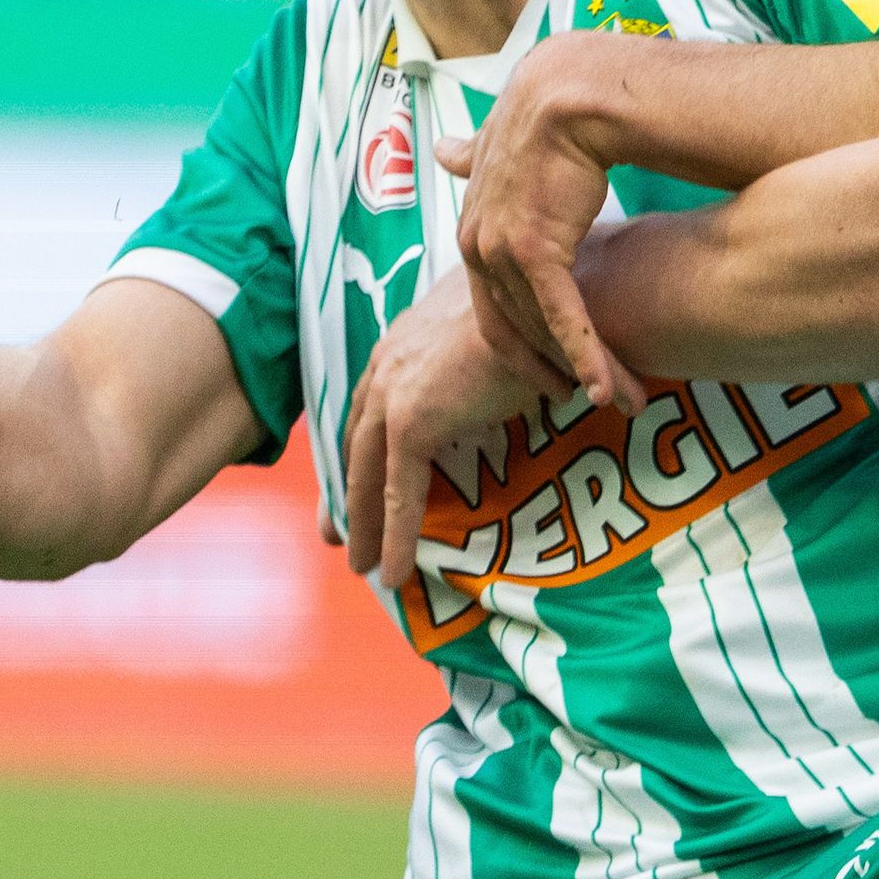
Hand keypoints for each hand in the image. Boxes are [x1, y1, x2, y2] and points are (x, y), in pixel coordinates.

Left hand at [339, 276, 547, 591]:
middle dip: (345, 492)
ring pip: (368, 476)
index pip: (368, 407)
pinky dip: (395, 536)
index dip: (358, 449)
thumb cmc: (533, 315)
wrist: (542, 307)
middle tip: (336, 533)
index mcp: (401, 343)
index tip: (350, 480)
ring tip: (362, 565)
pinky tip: (394, 571)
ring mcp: (394, 393)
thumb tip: (502, 371)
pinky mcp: (413, 423)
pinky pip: (400, 493)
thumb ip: (481, 356)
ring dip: (363, 523)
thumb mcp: (494, 332)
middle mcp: (386, 366)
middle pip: (356, 443)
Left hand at [442, 31, 646, 412]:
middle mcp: (477, 245)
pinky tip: (606, 389)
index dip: (522, 345)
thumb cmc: (546, 111)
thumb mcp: (498, 142)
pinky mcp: (535, 248)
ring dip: (582, 370)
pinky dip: (585, 354)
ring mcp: (501, 249)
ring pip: (541, 329)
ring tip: (619, 399)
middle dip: (551, 371)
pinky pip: (562, 315)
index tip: (550, 373)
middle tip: (586, 400)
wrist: (570, 89)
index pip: (493, 307)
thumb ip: (472, 157)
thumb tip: (443, 147)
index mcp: (472, 229)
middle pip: (515, 328)